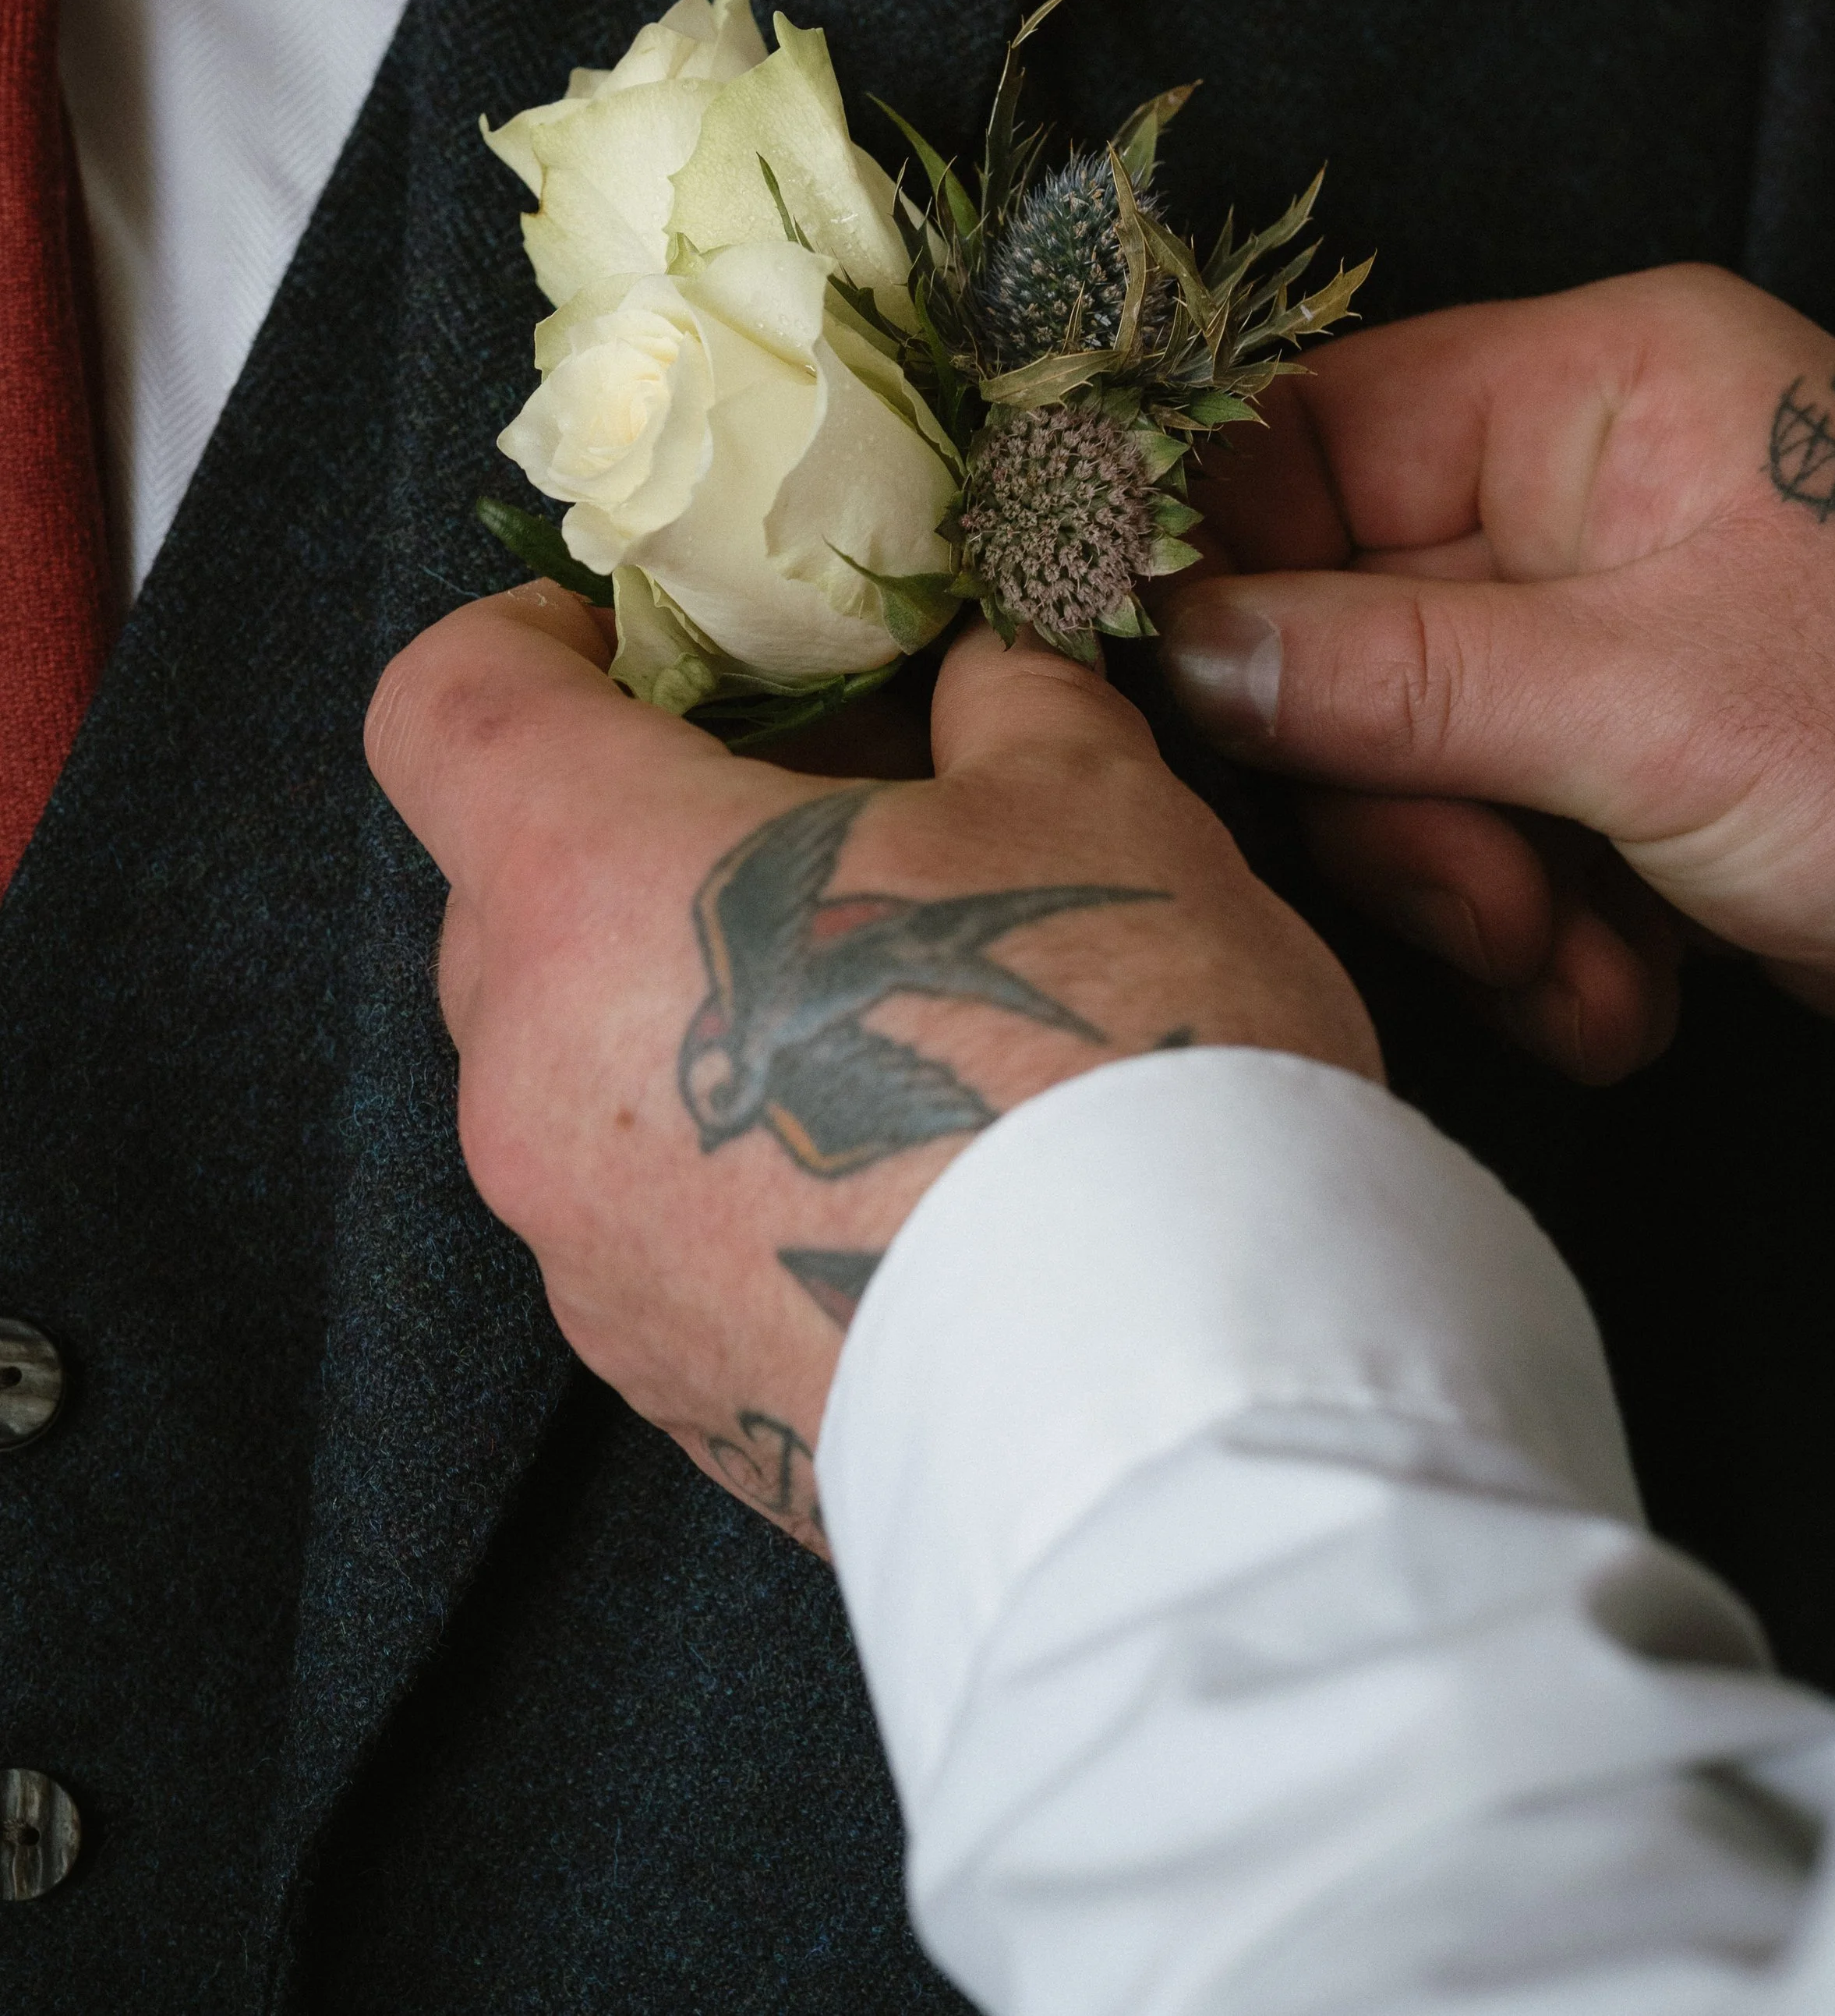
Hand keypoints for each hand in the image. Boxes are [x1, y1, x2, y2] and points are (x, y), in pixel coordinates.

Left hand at [366, 590, 1375, 1544]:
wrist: (1171, 1415)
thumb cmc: (1111, 1058)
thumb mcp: (1094, 803)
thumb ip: (1008, 700)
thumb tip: (985, 674)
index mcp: (590, 886)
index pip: (444, 707)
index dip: (523, 640)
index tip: (630, 638)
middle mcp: (531, 1074)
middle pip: (514, 889)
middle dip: (647, 825)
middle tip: (827, 808)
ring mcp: (579, 1248)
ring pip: (579, 1060)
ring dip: (692, 997)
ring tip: (883, 997)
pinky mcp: (653, 1376)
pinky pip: (643, 1212)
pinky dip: (725, 1154)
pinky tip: (900, 1160)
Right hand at [1160, 265, 1834, 1083]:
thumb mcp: (1647, 701)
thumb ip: (1388, 673)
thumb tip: (1181, 650)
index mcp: (1594, 392)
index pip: (1307, 435)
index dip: (1231, 571)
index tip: (1189, 697)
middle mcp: (1587, 498)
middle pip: (1339, 623)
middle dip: (1395, 793)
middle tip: (1481, 887)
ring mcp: (1610, 644)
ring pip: (1404, 759)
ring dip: (1473, 896)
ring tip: (1580, 963)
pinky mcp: (1636, 776)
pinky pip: (1492, 846)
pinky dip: (1541, 946)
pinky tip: (1629, 995)